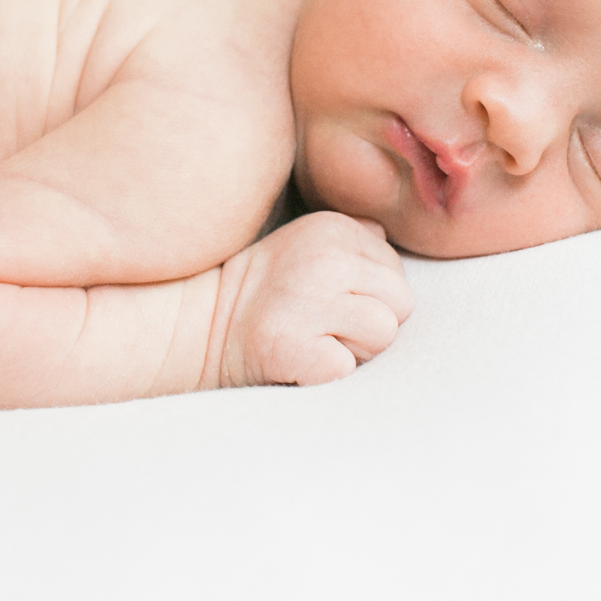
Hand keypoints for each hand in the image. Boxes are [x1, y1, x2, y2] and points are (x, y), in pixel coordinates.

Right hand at [217, 211, 413, 386]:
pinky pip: (346, 367)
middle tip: (325, 324)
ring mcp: (309, 301)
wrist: (199, 324)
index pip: (397, 274)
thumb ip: (353, 240)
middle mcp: (326, 258)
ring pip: (383, 334)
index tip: (329, 300)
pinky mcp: (294, 346)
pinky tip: (297, 357)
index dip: (370, 297)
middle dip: (371, 323)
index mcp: (334, 229)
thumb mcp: (307, 243)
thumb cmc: (266, 291)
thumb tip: (385, 239)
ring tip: (315, 339)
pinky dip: (324, 371)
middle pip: (401, 304)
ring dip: (354, 349)